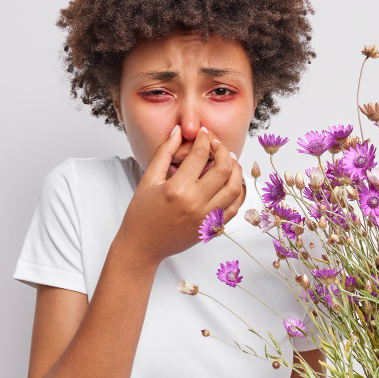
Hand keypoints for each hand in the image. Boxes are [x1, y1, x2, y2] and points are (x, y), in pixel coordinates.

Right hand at [117, 124, 243, 263]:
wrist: (143, 246)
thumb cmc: (142, 214)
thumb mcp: (149, 180)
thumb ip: (164, 153)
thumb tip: (178, 131)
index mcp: (177, 189)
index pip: (200, 154)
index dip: (204, 138)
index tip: (203, 133)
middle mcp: (195, 203)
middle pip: (224, 168)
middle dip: (224, 150)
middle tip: (217, 145)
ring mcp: (206, 217)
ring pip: (234, 188)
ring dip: (235, 169)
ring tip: (228, 160)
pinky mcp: (211, 228)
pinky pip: (234, 207)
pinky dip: (237, 192)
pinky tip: (230, 182)